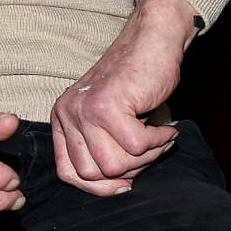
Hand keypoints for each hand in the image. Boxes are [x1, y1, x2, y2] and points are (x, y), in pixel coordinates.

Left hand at [50, 0, 194, 195]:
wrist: (152, 41)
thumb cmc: (137, 83)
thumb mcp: (110, 120)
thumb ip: (104, 150)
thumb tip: (116, 190)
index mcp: (63, 120)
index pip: (68, 174)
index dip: (99, 187)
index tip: (126, 182)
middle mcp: (67, 114)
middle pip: (93, 175)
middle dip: (129, 171)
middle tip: (148, 149)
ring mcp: (84, 110)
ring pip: (115, 164)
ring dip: (146, 156)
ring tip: (157, 136)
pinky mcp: (107, 105)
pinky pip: (136, 146)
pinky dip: (158, 141)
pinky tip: (167, 128)